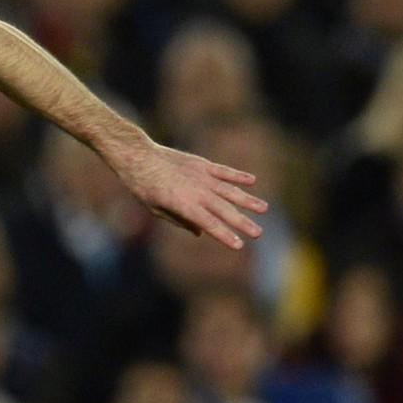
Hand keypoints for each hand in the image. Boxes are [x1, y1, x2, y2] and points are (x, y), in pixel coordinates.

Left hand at [111, 138, 267, 249]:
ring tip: (264, 209)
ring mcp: (201, 176)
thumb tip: (200, 232)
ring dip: (247, 200)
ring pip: (229, 190)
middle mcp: (196, 191)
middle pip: (224, 210)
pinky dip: (237, 176)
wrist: (138, 156)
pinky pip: (223, 171)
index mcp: (183, 205)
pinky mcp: (202, 164)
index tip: (238, 245)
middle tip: (258, 233)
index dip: (224, 235)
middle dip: (242, 223)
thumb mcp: (156, 210)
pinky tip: (252, 181)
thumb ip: (180, 221)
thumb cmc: (143, 187)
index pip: (209, 224)